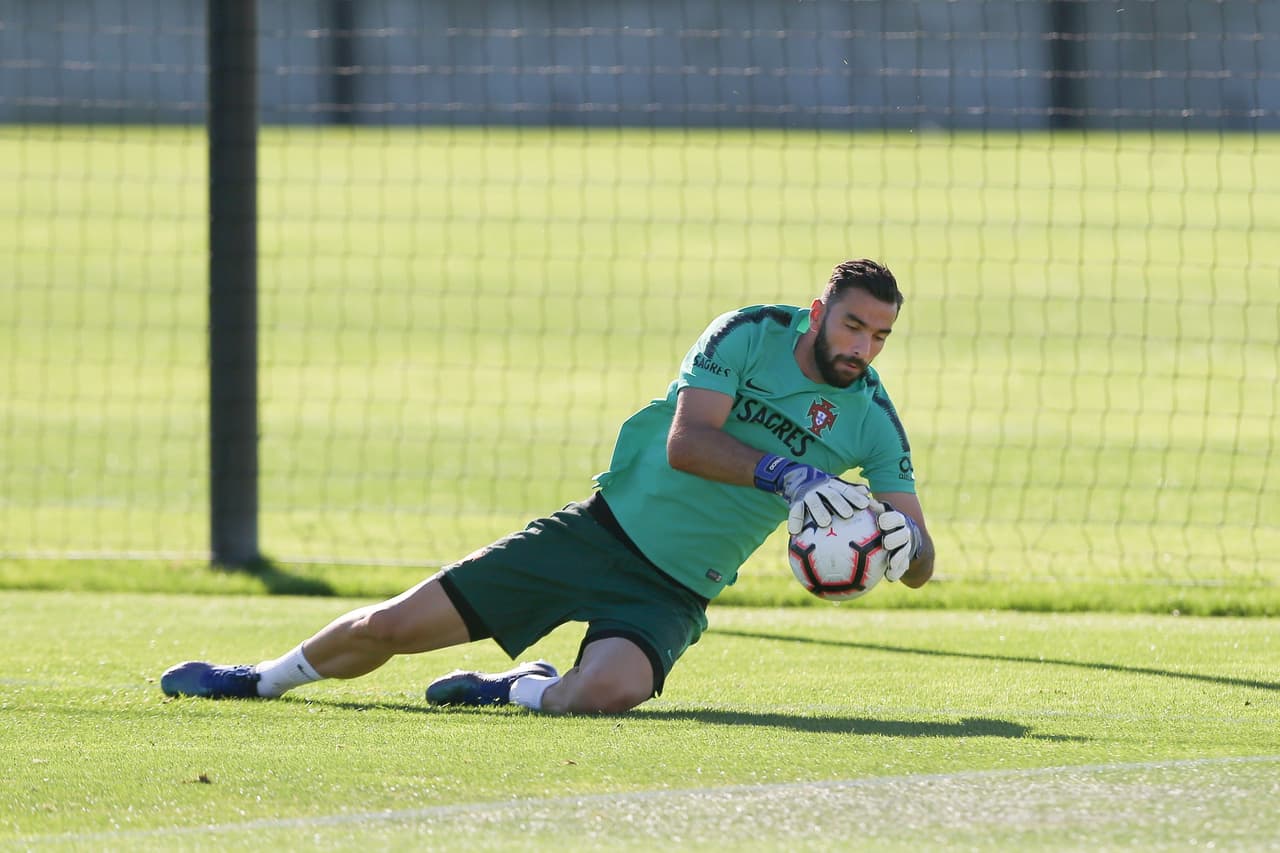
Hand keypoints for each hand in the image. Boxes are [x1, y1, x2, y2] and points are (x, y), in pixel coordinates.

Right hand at [753, 454, 871, 534]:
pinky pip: (795, 512)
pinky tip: (795, 532)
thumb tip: (868, 493)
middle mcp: (821, 488)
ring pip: (814, 502)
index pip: (846, 490)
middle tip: (848, 514)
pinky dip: (795, 521)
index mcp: (833, 485)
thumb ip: (851, 491)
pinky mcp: (795, 502)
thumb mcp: (837, 487)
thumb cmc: (824, 490)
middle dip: (840, 503)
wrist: (797, 478)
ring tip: (825, 523)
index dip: (855, 497)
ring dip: (819, 512)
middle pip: (831, 495)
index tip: (865, 505)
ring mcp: (807, 495)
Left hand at [877, 502, 922, 581]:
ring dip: (898, 558)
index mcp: (897, 520)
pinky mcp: (904, 561)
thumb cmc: (882, 521)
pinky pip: (903, 568)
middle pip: (903, 536)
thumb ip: (874, 507)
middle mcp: (904, 533)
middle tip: (885, 543)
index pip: (896, 518)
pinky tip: (889, 576)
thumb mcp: (879, 512)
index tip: (880, 523)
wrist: (899, 537)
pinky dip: (896, 572)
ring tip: (891, 563)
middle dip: (895, 539)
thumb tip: (865, 499)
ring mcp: (906, 548)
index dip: (890, 520)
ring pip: (904, 553)